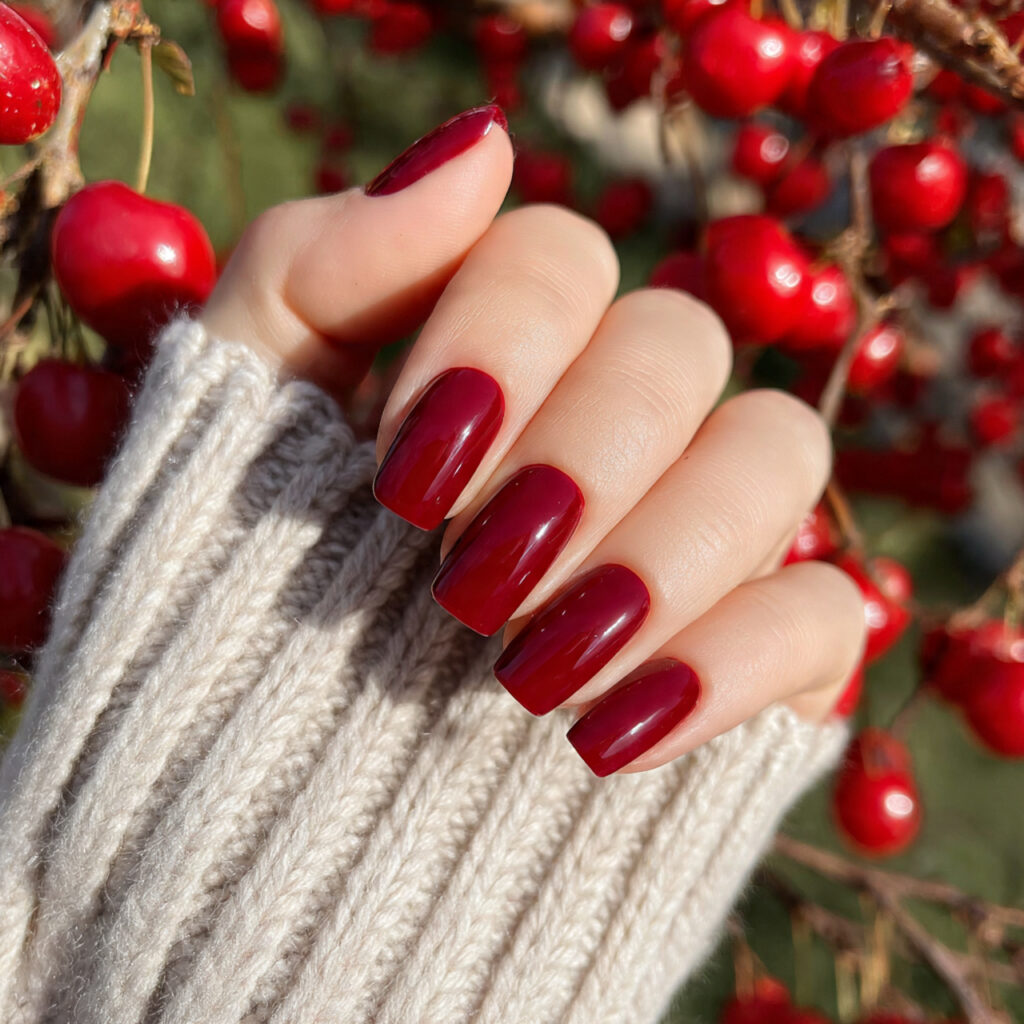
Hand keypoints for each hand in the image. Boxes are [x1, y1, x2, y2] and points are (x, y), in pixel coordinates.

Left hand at [202, 105, 864, 776]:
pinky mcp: (750, 650)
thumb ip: (321, 262)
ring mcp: (694, 531)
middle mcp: (612, 423)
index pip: (561, 258)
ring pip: (775, 461)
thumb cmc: (247, 596)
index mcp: (501, 352)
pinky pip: (822, 615)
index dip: (499, 342)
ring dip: (662, 556)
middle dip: (580, 460)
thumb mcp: (237, 420)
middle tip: (469, 582)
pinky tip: (610, 738)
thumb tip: (480, 143)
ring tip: (529, 673)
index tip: (406, 473)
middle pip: (678, 348)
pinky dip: (729, 665)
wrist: (285, 805)